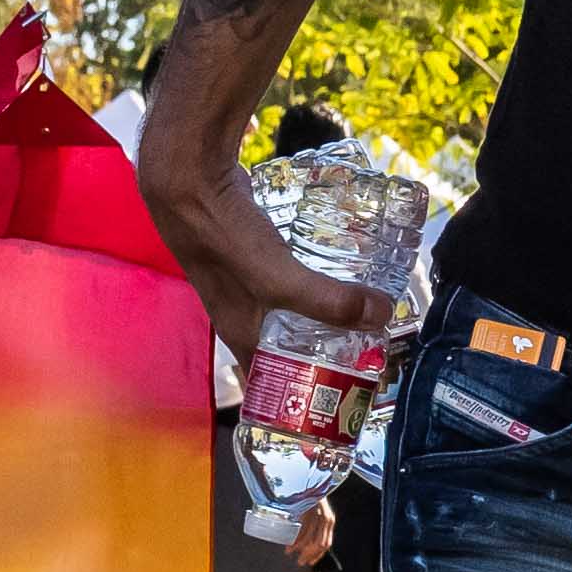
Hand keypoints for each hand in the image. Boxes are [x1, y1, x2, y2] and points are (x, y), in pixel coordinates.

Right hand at [140, 145, 370, 368]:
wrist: (189, 179)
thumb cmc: (223, 237)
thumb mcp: (278, 280)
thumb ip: (326, 301)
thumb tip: (381, 316)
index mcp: (241, 332)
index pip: (274, 380)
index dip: (307, 391)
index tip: (349, 392)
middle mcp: (242, 311)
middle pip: (289, 341)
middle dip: (327, 345)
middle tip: (372, 343)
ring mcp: (247, 278)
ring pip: (292, 303)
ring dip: (323, 306)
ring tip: (366, 305)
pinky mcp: (254, 247)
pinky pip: (291, 269)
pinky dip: (314, 271)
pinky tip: (341, 263)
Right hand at [286, 499, 332, 566]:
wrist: (303, 479)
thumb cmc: (305, 498)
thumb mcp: (312, 514)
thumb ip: (312, 527)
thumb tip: (304, 546)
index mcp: (329, 521)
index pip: (326, 543)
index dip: (317, 555)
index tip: (309, 562)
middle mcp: (326, 518)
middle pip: (319, 544)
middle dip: (308, 555)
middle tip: (299, 561)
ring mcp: (317, 513)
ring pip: (309, 537)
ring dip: (299, 548)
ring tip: (289, 552)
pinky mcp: (307, 509)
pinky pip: (301, 528)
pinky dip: (295, 538)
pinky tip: (289, 544)